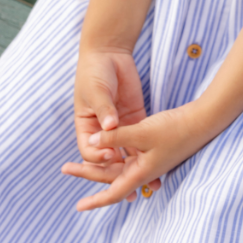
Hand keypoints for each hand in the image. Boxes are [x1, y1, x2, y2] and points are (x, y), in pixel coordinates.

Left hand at [62, 101, 213, 210]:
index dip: (95, 200)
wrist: (202, 120)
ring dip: (102, 164)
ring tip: (83, 159)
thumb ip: (115, 136)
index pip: (113, 192)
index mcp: (141, 172)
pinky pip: (130, 157)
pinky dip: (116, 154)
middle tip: (66, 168)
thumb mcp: (141, 131)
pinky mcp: (155, 149)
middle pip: (112, 177)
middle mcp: (145, 170)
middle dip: (89, 173)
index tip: (78, 206)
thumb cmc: (174, 128)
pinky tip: (109, 148)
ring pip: (120, 167)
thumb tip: (92, 144)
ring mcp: (150, 160)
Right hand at [69, 45, 160, 200]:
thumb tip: (109, 126)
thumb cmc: (95, 71)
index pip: (90, 151)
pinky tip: (157, 165)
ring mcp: (119, 126)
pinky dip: (145, 153)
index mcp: (86, 126)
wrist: (108, 52)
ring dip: (135, 169)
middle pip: (109, 158)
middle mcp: (102, 131)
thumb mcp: (96, 90)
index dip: (99, 158)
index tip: (111, 156)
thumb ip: (104, 109)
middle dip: (118, 174)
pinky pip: (139, 140)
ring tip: (148, 186)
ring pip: (126, 153)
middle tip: (131, 190)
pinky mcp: (134, 119)